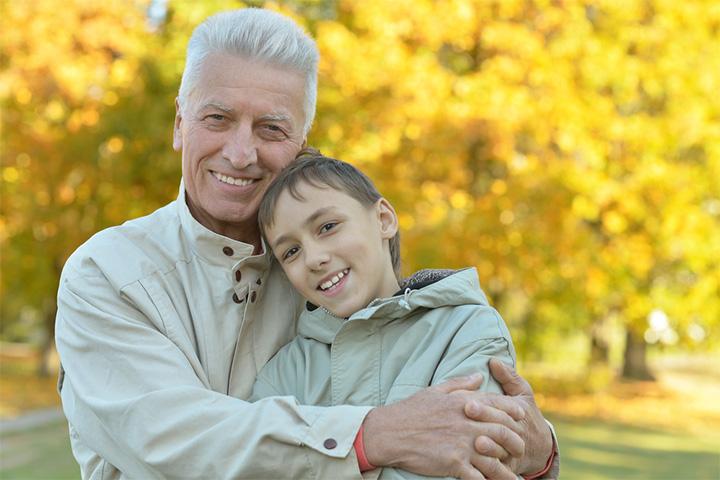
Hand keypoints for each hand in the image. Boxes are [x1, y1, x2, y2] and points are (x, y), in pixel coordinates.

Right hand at [362, 374, 523, 479]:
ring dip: (507, 469)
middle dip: (516, 441)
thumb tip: (480, 375)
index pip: (498, 405)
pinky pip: (478, 476)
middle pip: (502, 432)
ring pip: (494, 458)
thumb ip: (460, 383)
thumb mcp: (435, 391)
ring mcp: (461, 444)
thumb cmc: (410, 411)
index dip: (513, 411)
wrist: (389, 432)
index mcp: (464, 403)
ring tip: (516, 478)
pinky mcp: (453, 463)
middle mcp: (467, 423)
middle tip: (521, 449)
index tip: (522, 417)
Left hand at [467, 359, 552, 476]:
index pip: (501, 409)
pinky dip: (490, 470)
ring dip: (491, 449)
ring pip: (503, 451)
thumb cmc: (526, 415)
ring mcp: (513, 452)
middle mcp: (517, 432)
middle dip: (484, 422)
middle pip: (501, 428)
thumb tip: (493, 360)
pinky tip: (476, 468)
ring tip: (477, 444)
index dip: (485, 407)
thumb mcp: (522, 393)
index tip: (468, 402)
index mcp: (518, 412)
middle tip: (467, 416)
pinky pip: (501, 471)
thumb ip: (508, 377)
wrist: (540, 448)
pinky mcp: (509, 469)